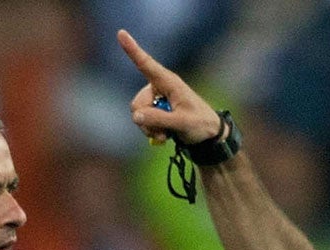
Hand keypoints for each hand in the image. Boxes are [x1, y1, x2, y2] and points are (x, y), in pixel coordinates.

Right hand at [118, 28, 221, 147]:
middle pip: (137, 103)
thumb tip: (136, 115)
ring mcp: (156, 100)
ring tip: (166, 133)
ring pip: (138, 115)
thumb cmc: (200, 124)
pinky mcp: (155, 112)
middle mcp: (159, 88)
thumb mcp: (181, 122)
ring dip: (149, 128)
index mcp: (169, 82)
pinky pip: (142, 121)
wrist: (208, 136)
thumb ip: (158, 119)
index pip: (147, 64)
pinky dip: (151, 131)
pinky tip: (164, 134)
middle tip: (164, 130)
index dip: (133, 50)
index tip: (121, 33)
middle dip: (146, 120)